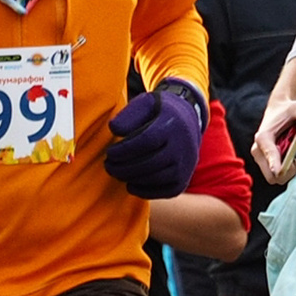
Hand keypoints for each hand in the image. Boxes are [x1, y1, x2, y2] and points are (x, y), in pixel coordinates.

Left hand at [103, 84, 203, 200]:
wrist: (187, 121)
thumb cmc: (158, 112)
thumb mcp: (144, 103)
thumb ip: (128, 114)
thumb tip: (115, 130)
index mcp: (172, 124)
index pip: (147, 141)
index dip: (125, 150)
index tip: (109, 152)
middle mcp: (183, 146)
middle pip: (151, 162)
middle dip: (124, 167)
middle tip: (108, 165)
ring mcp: (186, 165)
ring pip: (157, 178)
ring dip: (132, 179)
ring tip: (116, 172)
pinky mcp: (184, 179)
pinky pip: (166, 191)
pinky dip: (146, 191)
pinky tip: (130, 184)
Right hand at [253, 97, 295, 184]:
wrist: (278, 110)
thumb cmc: (287, 110)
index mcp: (263, 137)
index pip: (269, 154)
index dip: (275, 165)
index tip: (280, 171)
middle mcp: (258, 149)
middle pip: (271, 175)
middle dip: (286, 172)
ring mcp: (260, 157)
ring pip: (273, 178)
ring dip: (287, 172)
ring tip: (294, 156)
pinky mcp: (264, 162)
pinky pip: (275, 175)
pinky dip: (285, 171)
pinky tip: (290, 158)